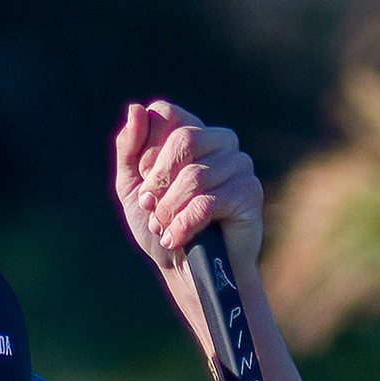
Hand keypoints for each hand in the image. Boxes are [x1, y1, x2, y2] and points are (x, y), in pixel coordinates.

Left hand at [112, 100, 264, 276]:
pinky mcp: (249, 193)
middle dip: (157, 182)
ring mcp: (240, 164)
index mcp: (193, 131)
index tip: (144, 184)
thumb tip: (135, 109)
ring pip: (194, 176)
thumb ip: (130, 149)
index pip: (164, 114)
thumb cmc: (161, 227)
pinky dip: (183, 225)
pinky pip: (207, 202)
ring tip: (163, 229)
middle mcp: (221, 140)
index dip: (146, 152)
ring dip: (168, 210)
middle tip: (151, 209)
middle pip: (182, 141)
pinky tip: (175, 239)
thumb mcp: (133, 188)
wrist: (187, 271)